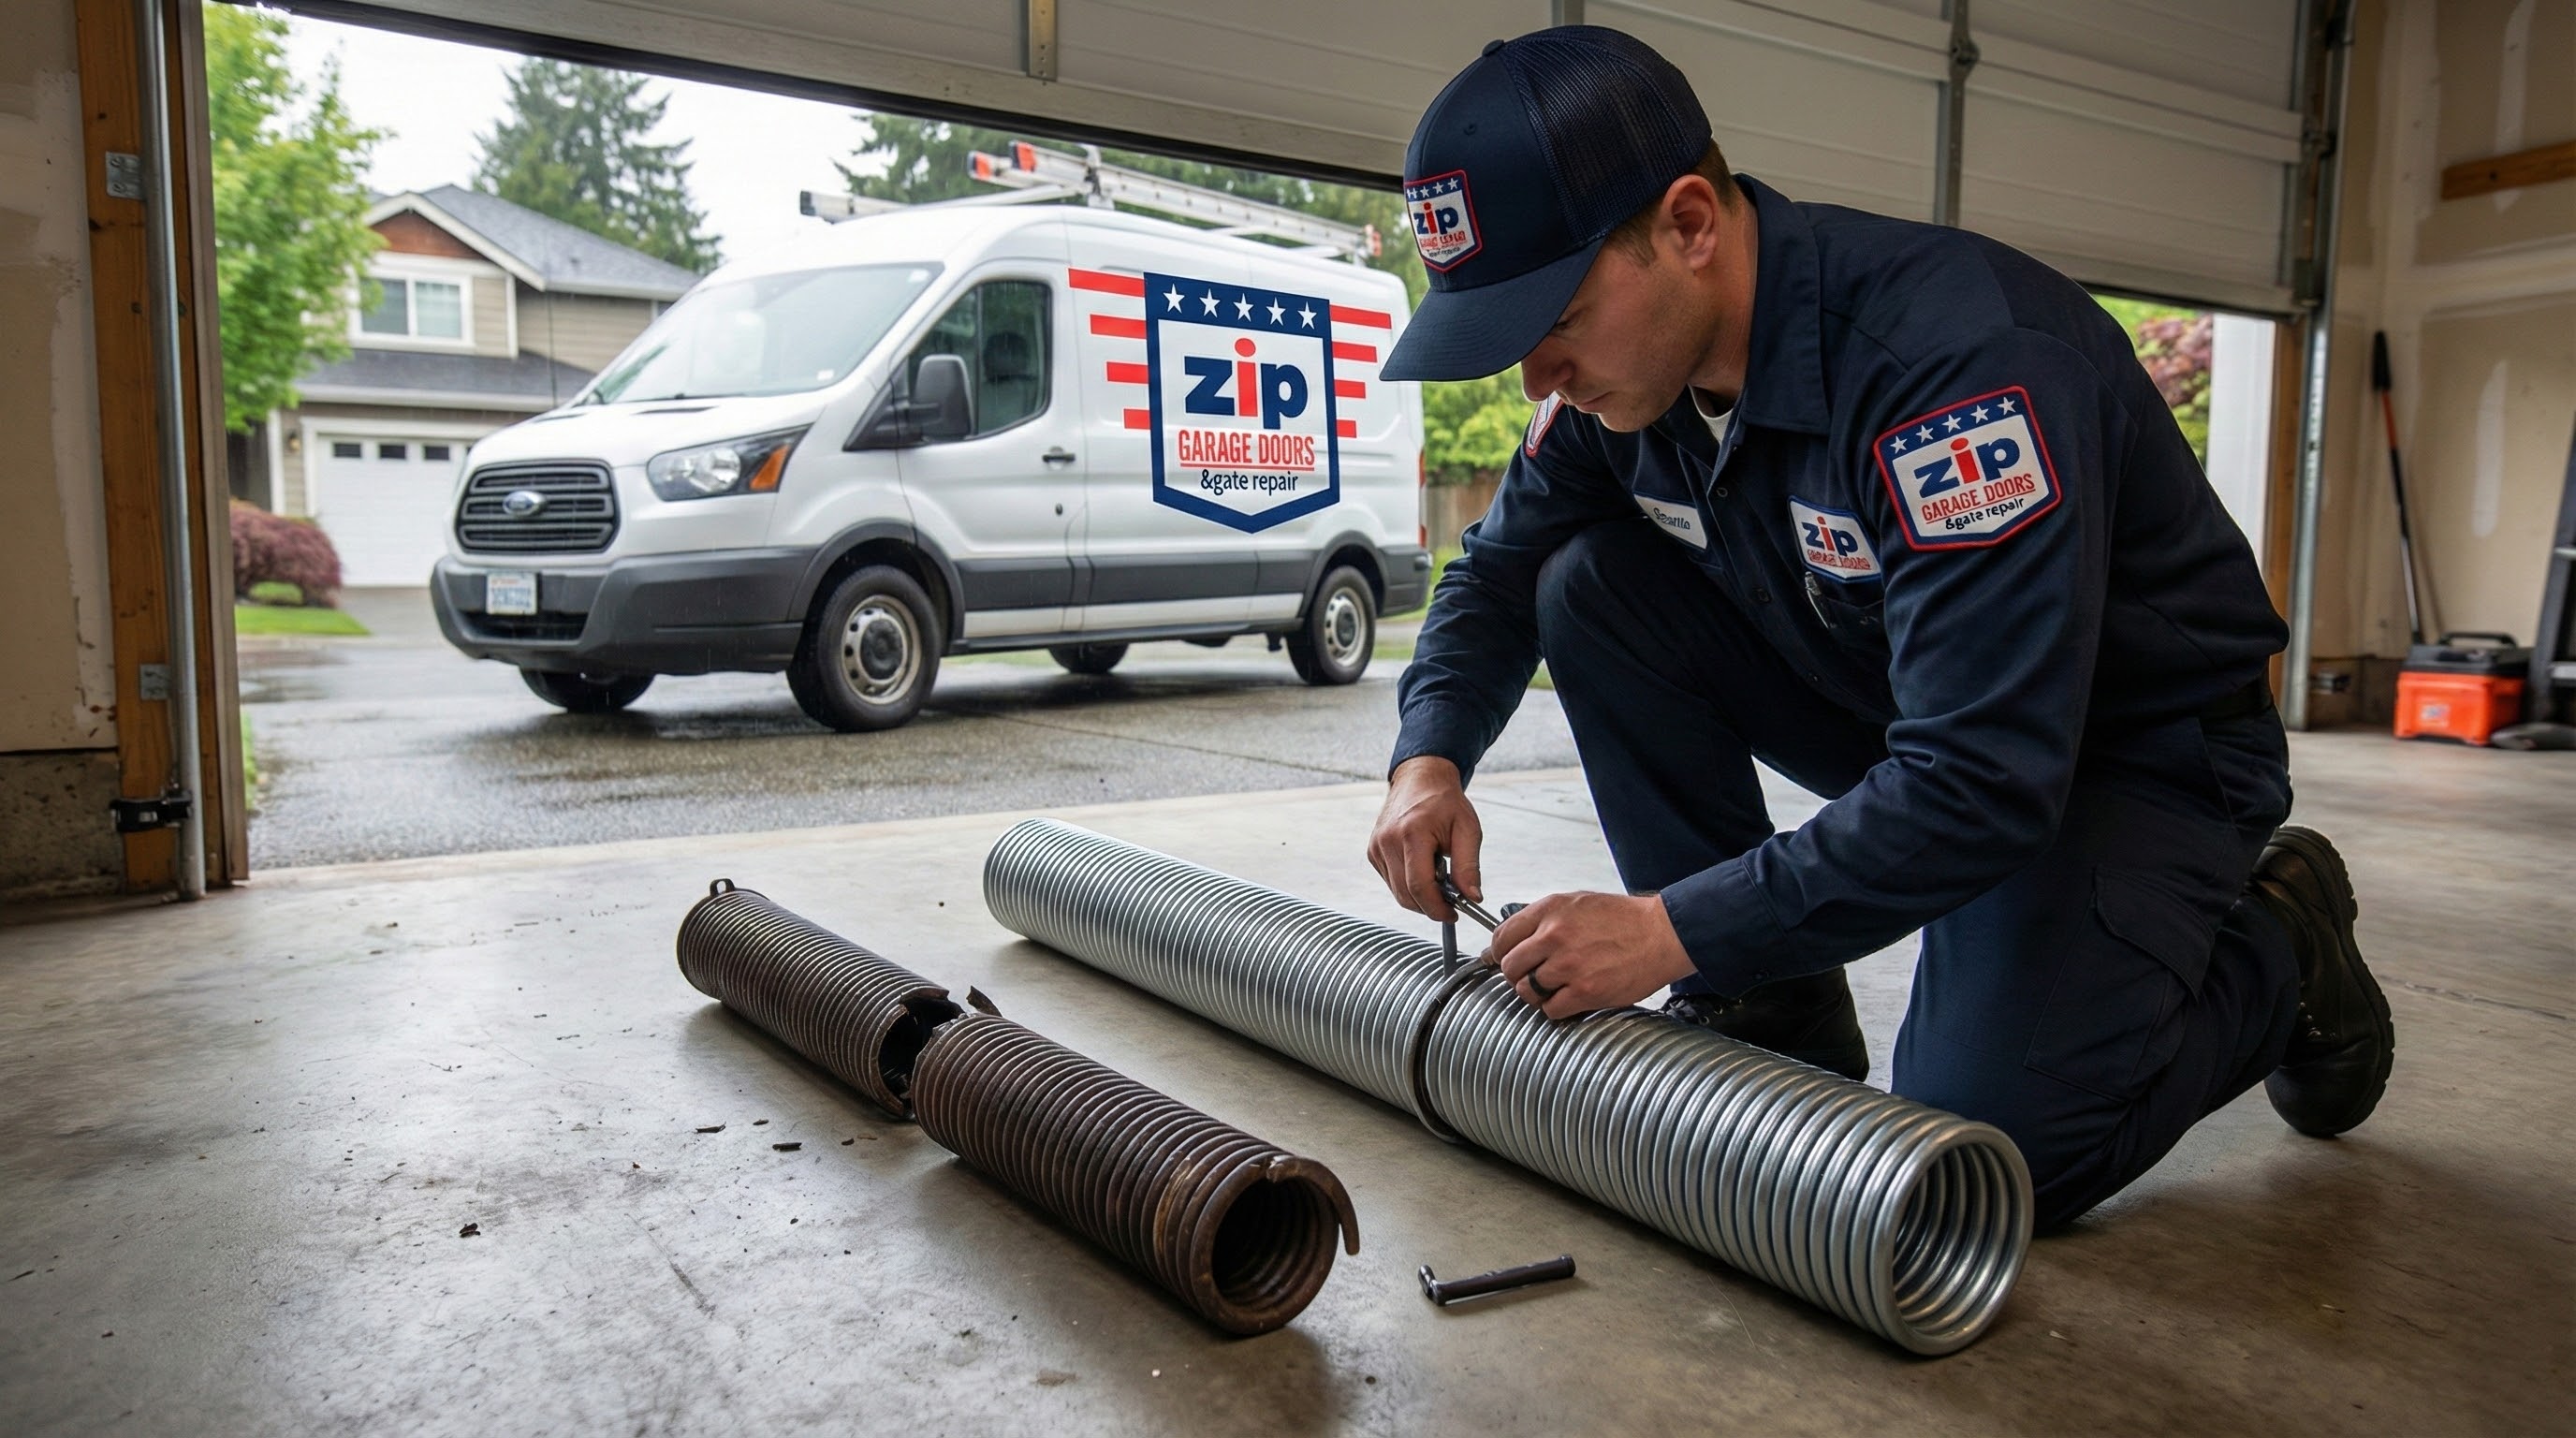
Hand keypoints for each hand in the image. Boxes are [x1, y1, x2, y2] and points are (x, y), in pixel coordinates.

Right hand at [1369, 756, 1482, 921]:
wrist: (1420, 779)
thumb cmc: (1445, 801)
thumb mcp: (1468, 829)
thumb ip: (1469, 866)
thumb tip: (1472, 898)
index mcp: (1412, 832)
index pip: (1420, 886)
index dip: (1437, 907)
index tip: (1453, 913)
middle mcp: (1388, 841)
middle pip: (1406, 895)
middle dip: (1430, 906)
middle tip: (1451, 902)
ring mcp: (1376, 847)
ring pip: (1398, 893)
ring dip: (1420, 896)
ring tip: (1439, 877)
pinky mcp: (1373, 852)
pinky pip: (1391, 882)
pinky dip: (1409, 886)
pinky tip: (1423, 869)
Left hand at [1490, 892, 1696, 1019]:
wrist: (1661, 934)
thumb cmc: (1622, 920)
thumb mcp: (1576, 903)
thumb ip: (1541, 920)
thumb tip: (1509, 942)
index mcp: (1550, 910)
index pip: (1501, 937)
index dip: (1499, 953)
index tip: (1504, 960)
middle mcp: (1554, 936)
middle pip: (1510, 967)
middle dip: (1517, 976)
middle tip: (1530, 978)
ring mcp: (1569, 965)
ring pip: (1527, 991)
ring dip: (1536, 994)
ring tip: (1553, 989)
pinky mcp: (1585, 991)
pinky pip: (1550, 1010)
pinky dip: (1556, 1009)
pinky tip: (1569, 998)